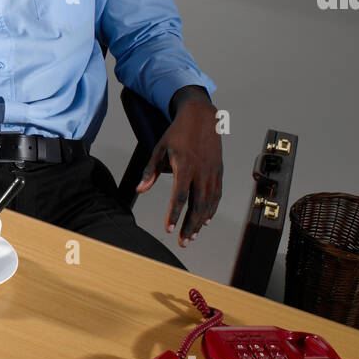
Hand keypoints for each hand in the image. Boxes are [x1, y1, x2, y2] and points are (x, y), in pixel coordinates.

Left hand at [136, 97, 222, 246]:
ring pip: (208, 203)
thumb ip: (150, 171)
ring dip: (200, 222)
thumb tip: (140, 189)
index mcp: (185, 166)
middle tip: (183, 242)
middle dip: (190, 226)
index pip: (180, 196)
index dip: (174, 214)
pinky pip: (216, 195)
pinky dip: (212, 210)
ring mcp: (212, 172)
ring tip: (192, 236)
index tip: (169, 229)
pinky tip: (205, 221)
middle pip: (197, 205)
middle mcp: (201, 171)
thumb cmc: (178, 132)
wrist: (202, 116)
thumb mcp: (159, 148)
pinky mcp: (218, 171)